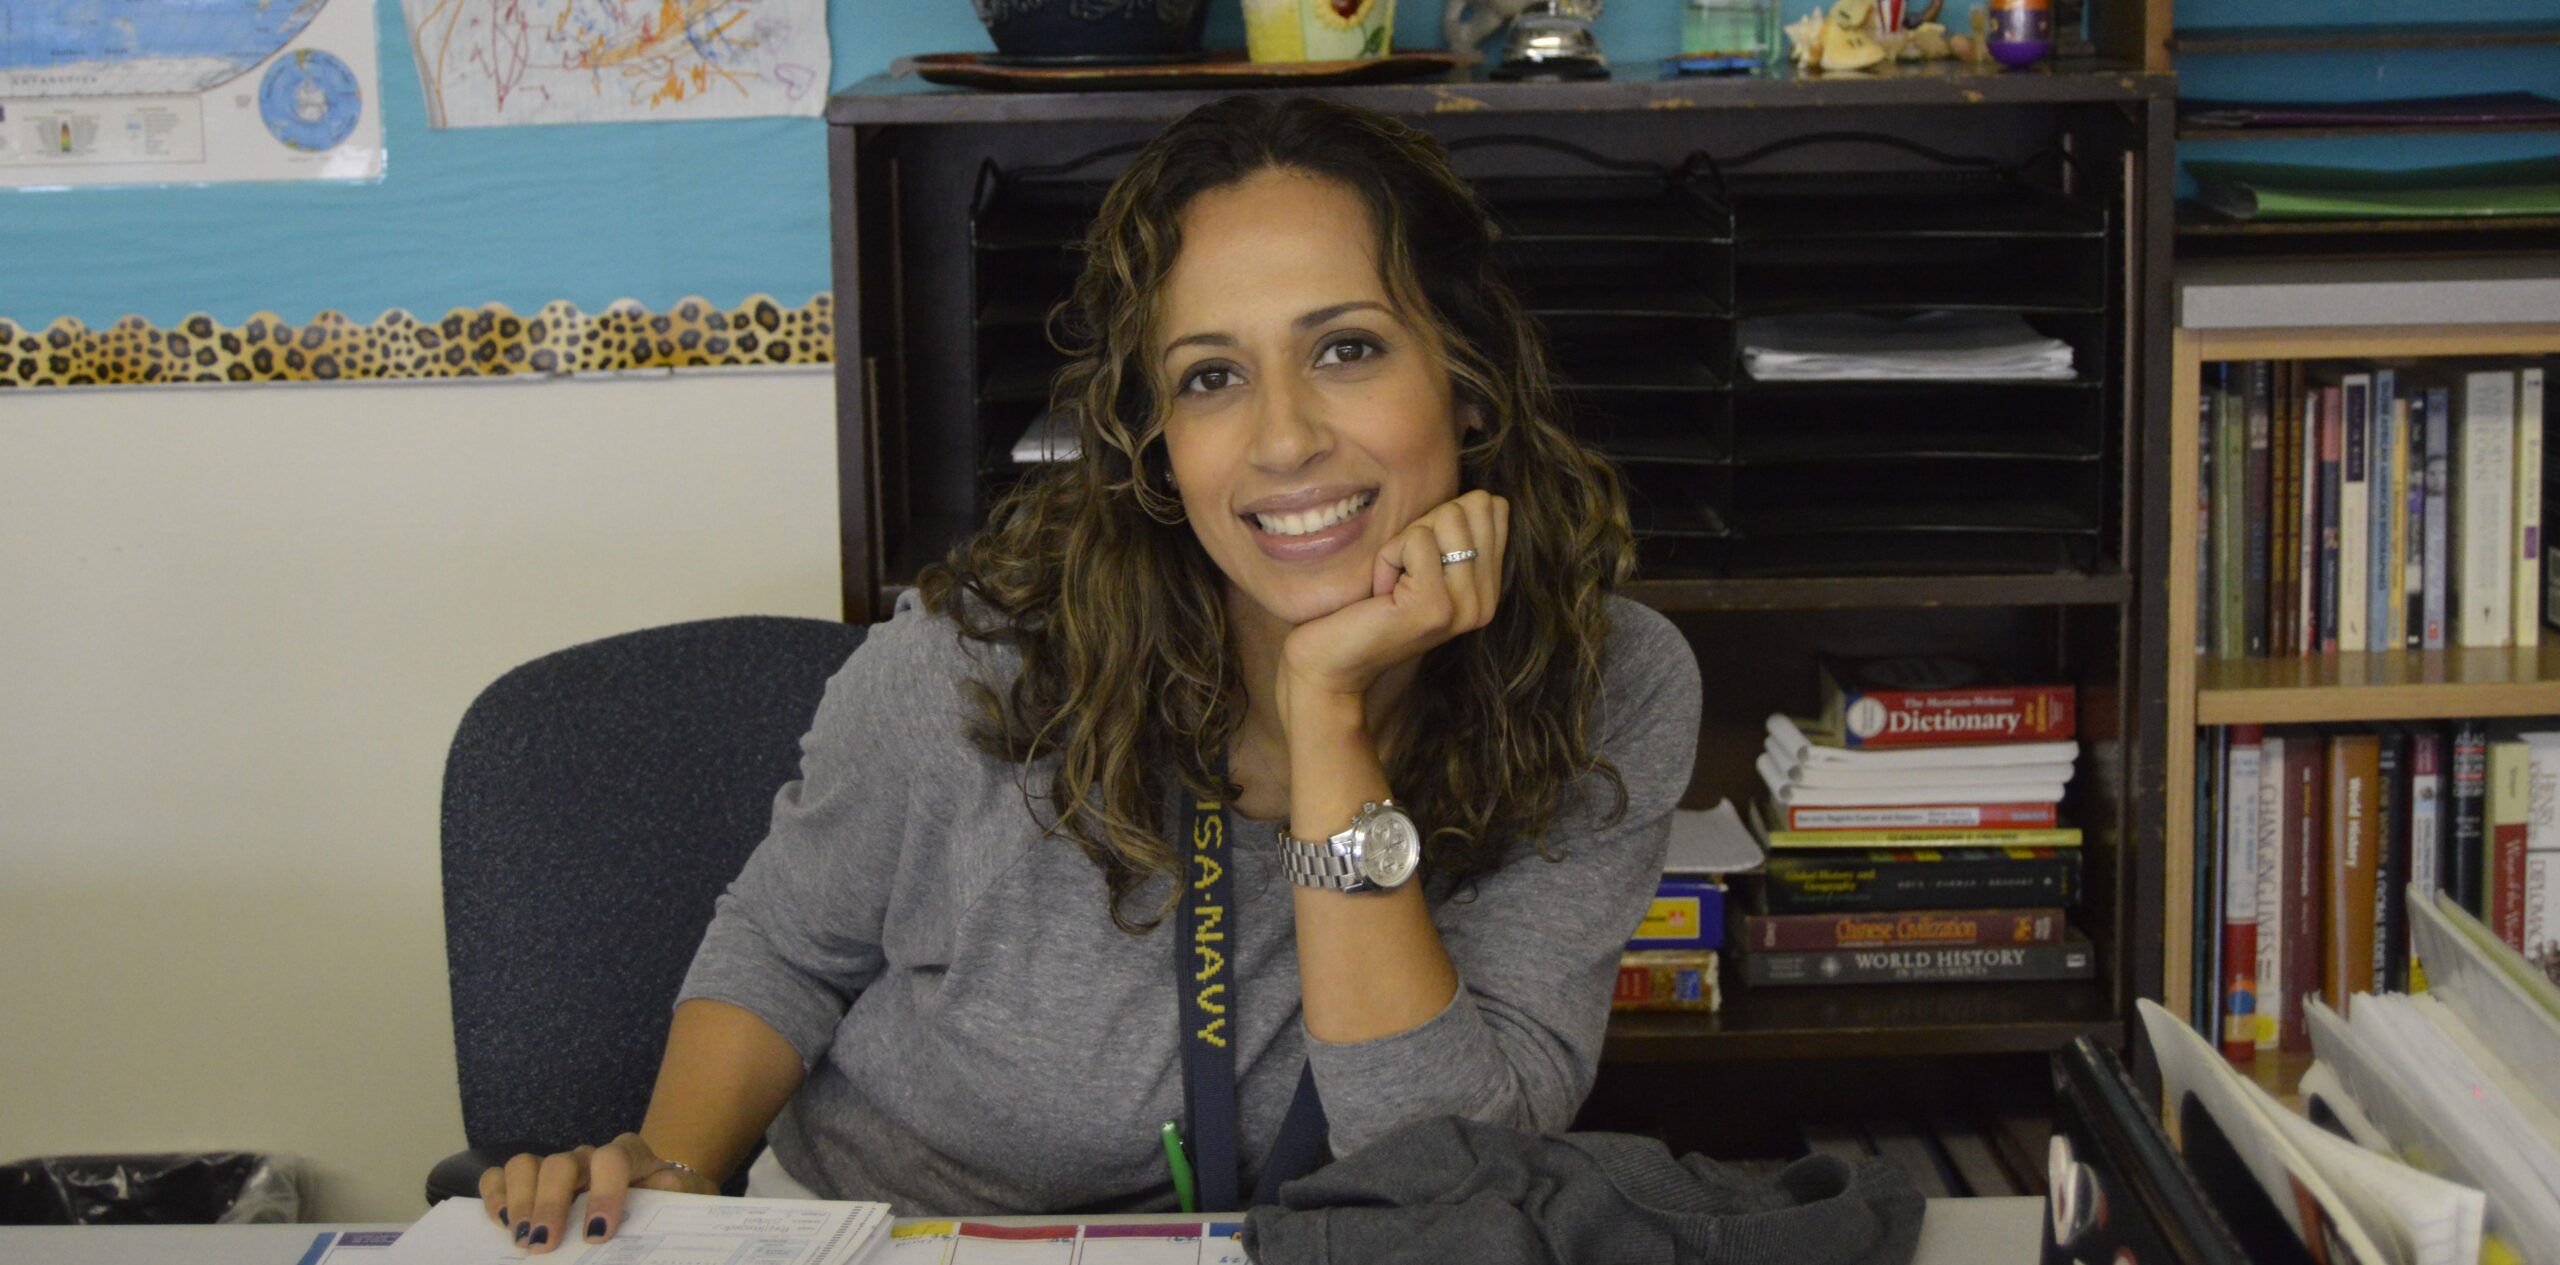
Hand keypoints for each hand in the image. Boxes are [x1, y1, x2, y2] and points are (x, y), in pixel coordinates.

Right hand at [477, 1132, 715, 1253]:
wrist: (658, 1194)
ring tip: (522, 1241)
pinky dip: (495, 1196)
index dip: (603, 1193)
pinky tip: (501, 1224)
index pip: (612, 1159)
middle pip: (561, 1164)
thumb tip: (663, 1191)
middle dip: (550, 1205)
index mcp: (630, 1157)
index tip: (597, 1234)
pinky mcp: (533, 1181)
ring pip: (527, 1164)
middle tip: (543, 1246)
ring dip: (520, 1202)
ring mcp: (558, 1167)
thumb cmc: (670, 1200)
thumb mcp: (687, 1199)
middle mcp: (588, 1156)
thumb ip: (681, 1195)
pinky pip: (502, 1175)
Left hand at [1279, 491, 1509, 714]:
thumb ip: (1454, 532)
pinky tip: (1380, 592)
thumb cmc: (1369, 603)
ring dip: (1404, 542)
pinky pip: (1415, 538)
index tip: (1418, 559)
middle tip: (1403, 571)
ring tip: (1391, 583)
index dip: (1444, 517)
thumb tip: (1479, 494)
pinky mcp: (1435, 607)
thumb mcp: (1424, 562)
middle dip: (1425, 526)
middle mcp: (1486, 601)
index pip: (1494, 507)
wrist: (1332, 662)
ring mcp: (1464, 606)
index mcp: (1489, 587)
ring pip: (1447, 517)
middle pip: (1473, 506)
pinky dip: (1386, 556)